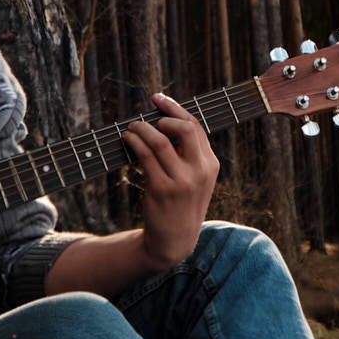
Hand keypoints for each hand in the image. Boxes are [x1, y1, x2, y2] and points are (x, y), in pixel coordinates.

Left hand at [124, 92, 220, 267]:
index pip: (195, 127)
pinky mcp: (161, 189)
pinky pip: (145, 156)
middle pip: (184, 128)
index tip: (158, 98)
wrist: (174, 240)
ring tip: (131, 128)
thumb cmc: (180, 204)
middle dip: (163, 116)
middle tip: (149, 119)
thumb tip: (165, 122)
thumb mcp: (195, 180)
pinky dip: (134, 142)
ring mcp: (181, 181)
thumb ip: (188, 154)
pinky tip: (128, 139)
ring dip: (142, 128)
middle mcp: (199, 171)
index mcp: (210, 165)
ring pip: (160, 140)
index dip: (175, 109)